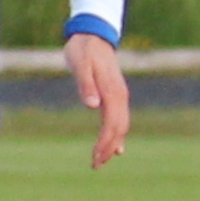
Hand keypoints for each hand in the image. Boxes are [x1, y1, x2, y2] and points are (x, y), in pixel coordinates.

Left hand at [66, 33, 130, 167]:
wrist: (93, 34)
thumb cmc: (83, 49)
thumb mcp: (79, 64)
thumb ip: (85, 84)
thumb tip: (92, 105)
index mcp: (112, 92)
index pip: (111, 125)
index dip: (104, 143)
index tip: (95, 158)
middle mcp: (120, 96)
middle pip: (118, 129)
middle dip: (108, 149)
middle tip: (96, 166)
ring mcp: (119, 95)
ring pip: (120, 125)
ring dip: (112, 144)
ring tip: (101, 161)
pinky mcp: (114, 94)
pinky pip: (119, 118)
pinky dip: (117, 135)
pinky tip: (115, 148)